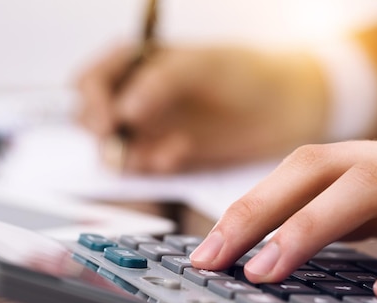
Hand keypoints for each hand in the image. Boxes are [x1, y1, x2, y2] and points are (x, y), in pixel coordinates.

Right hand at [75, 44, 326, 172]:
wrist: (286, 107)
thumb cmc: (247, 72)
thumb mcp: (203, 66)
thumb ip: (160, 83)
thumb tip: (124, 110)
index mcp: (139, 63)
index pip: (93, 80)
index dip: (93, 101)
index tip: (109, 122)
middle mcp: (137, 95)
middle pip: (91, 117)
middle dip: (103, 131)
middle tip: (122, 140)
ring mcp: (150, 126)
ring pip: (114, 147)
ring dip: (130, 153)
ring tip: (165, 150)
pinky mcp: (166, 154)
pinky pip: (144, 165)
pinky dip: (156, 163)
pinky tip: (181, 151)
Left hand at [190, 136, 376, 301]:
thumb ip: (338, 218)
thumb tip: (272, 251)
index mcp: (367, 163)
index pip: (295, 175)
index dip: (246, 210)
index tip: (205, 254)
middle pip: (316, 168)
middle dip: (258, 212)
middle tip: (215, 260)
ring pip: (372, 185)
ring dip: (310, 226)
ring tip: (266, 271)